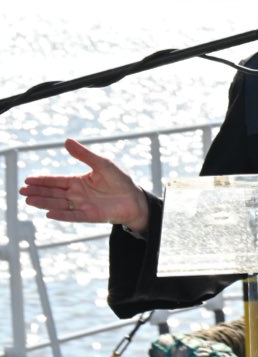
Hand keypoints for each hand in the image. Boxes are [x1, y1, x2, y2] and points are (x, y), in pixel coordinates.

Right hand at [20, 138, 149, 231]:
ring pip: (59, 204)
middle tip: (23, 191)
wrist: (136, 198)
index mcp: (78, 182)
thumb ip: (84, 155)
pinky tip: (49, 213)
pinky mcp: (91, 215)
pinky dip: (62, 215)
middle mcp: (77, 195)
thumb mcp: (102, 163)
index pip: (56, 181)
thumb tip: (67, 141)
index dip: (42, 181)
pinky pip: (74, 216)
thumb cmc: (120, 180)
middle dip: (38, 192)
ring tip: (29, 201)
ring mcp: (83, 206)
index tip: (28, 180)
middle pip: (53, 193)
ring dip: (45, 203)